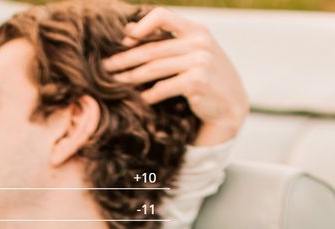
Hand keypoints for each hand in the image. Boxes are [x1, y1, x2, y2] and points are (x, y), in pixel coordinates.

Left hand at [103, 8, 248, 145]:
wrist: (230, 106)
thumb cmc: (207, 80)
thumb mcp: (194, 55)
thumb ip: (171, 44)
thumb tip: (130, 34)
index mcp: (196, 30)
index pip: (163, 16)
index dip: (141, 26)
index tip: (122, 40)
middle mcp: (199, 41)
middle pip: (152, 48)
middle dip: (124, 58)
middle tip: (104, 67)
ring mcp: (199, 60)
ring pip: (154, 68)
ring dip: (130, 77)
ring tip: (113, 83)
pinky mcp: (197, 81)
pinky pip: (163, 88)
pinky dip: (147, 95)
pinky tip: (135, 100)